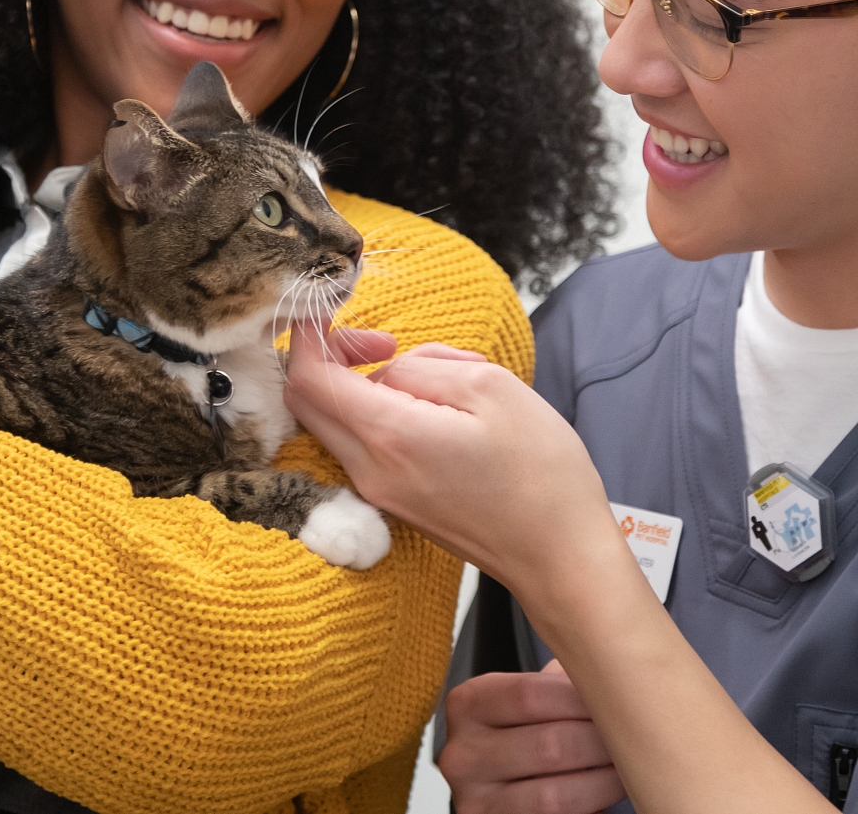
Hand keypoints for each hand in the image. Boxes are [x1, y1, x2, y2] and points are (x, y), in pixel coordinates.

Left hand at [283, 325, 622, 591]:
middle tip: (384, 341)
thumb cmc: (540, 471)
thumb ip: (421, 366)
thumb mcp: (488, 386)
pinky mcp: (393, 503)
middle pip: (306, 402)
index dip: (310, 335)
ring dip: (362, 384)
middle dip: (330, 357)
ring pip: (334, 421)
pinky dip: (378, 413)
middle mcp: (368, 470)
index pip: (307, 378)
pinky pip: (361, 444)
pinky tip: (434, 410)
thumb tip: (384, 368)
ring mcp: (377, 492)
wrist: (562, 557)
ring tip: (432, 377)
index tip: (335, 312)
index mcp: (388, 436)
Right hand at [440, 660, 625, 812]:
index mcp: (467, 705)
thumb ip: (554, 681)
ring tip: (631, 767)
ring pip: (555, 795)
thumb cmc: (526, 734)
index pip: (528, 694)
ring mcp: (476, 801)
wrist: (504, 787)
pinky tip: (610, 792)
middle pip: (548, 745)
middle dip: (601, 741)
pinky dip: (592, 806)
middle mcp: (462, 754)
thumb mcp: (524, 698)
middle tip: (636, 734)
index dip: (581, 698)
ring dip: (604, 781)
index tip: (618, 696)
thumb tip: (608, 660)